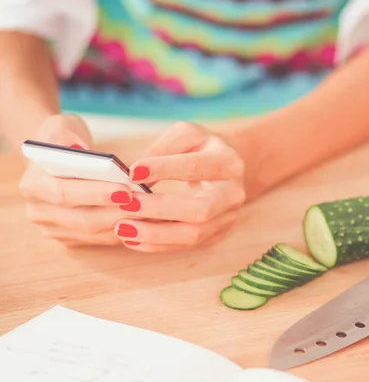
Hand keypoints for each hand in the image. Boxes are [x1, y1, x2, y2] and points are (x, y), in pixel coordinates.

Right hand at [19, 114, 132, 246]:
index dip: (94, 193)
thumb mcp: (60, 128)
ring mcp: (54, 229)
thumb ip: (66, 137)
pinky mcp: (70, 239)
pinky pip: (100, 239)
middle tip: (145, 204)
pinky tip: (144, 220)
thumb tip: (81, 150)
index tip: (125, 189)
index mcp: (33, 184)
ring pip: (92, 232)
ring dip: (123, 223)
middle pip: (80, 218)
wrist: (58, 160)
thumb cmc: (63, 141)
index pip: (63, 193)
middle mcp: (38, 211)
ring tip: (150, 212)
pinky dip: (123, 230)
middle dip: (115, 211)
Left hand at [114, 121, 245, 251]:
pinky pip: (186, 245)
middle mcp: (232, 194)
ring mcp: (226, 218)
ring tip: (123, 228)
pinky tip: (132, 239)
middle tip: (127, 205)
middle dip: (161, 209)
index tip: (133, 172)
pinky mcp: (216, 235)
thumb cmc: (203, 149)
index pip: (195, 167)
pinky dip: (157, 245)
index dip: (164, 169)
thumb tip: (136, 177)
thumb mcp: (186, 135)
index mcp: (227, 163)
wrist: (231, 169)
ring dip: (156, 234)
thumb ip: (162, 150)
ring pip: (193, 234)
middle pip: (200, 209)